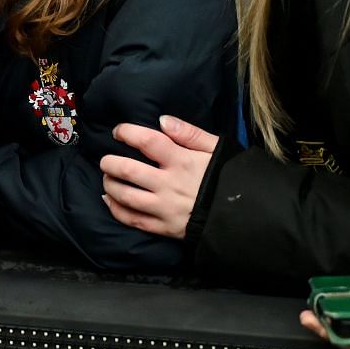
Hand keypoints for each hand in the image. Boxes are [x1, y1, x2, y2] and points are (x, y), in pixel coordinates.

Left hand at [99, 116, 217, 238]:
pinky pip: (132, 219)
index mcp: (182, 161)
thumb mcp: (217, 149)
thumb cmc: (229, 178)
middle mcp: (169, 184)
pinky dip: (115, 209)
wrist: (242, 216)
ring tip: (108, 177)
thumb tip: (162, 121)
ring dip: (109, 184)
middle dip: (110, 162)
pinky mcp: (164, 228)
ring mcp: (165, 208)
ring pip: (125, 195)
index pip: (147, 141)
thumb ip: (190, 133)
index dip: (127, 132)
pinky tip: (109, 200)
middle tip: (106, 159)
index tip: (118, 132)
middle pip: (127, 169)